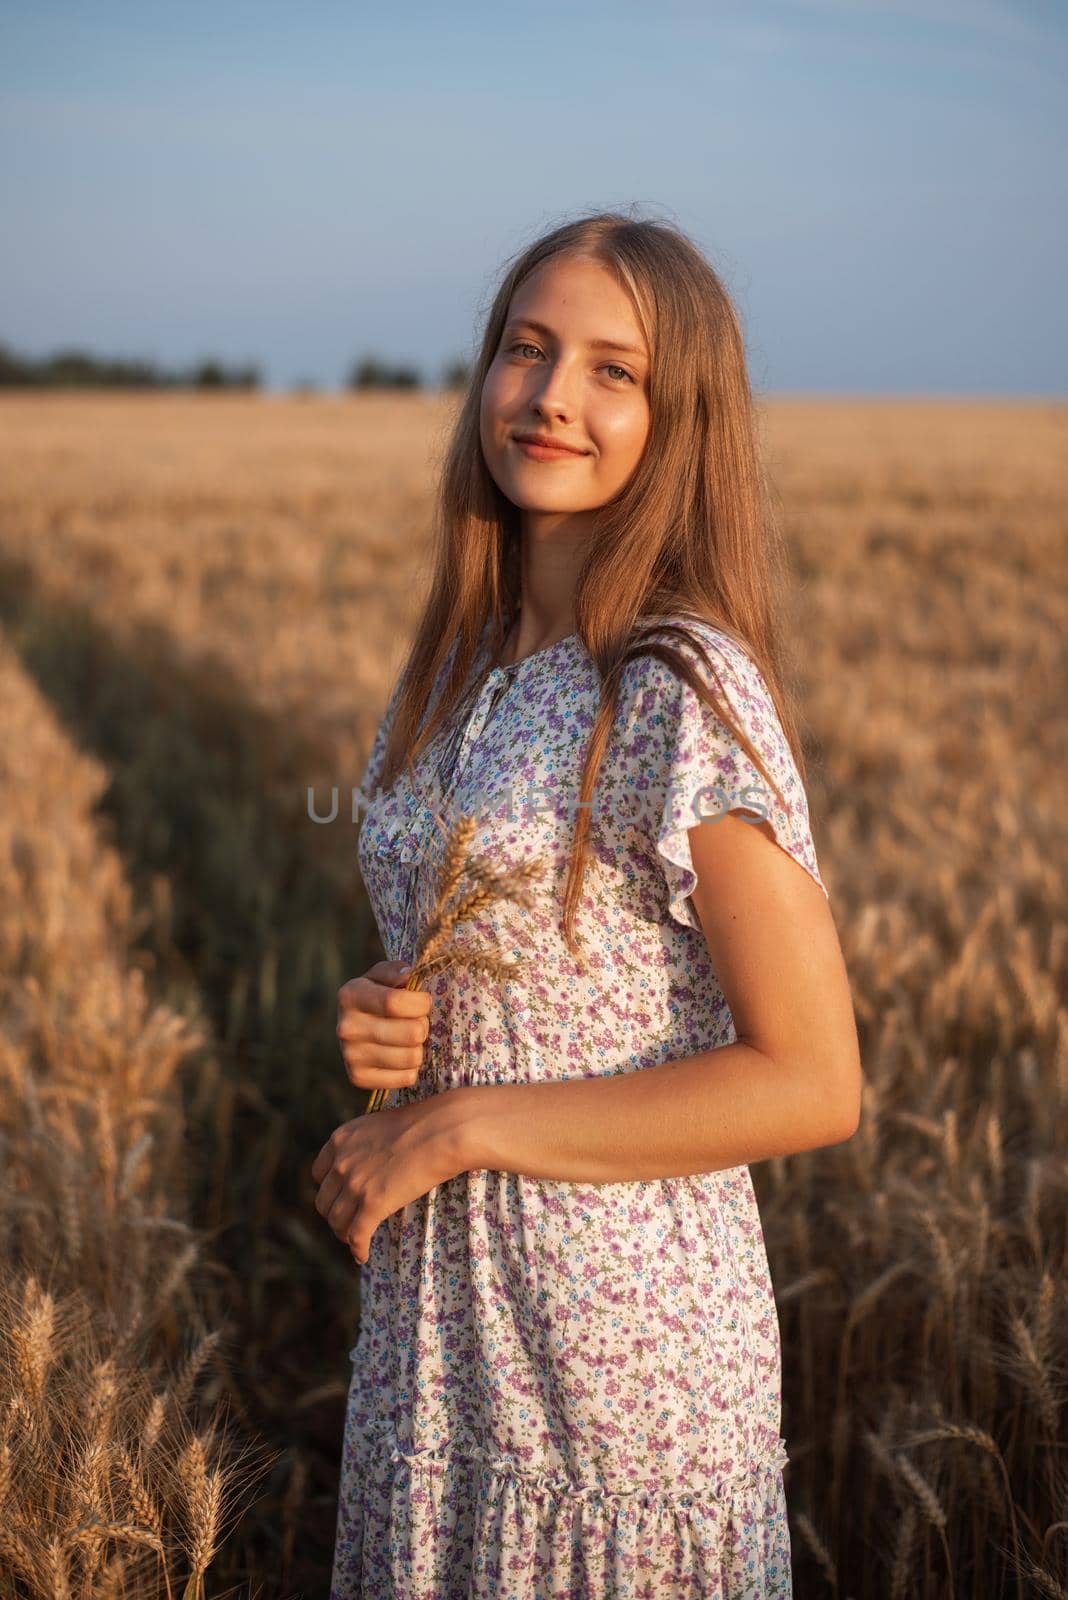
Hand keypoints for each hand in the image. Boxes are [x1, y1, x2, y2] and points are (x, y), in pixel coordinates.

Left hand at [310, 1093, 462, 1263]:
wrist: (440, 1131)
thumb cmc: (420, 1125)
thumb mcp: (377, 1127)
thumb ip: (362, 1146)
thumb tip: (366, 1166)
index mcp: (340, 1140)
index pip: (319, 1175)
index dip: (330, 1190)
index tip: (340, 1199)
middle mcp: (341, 1162)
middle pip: (324, 1202)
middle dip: (336, 1215)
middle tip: (349, 1223)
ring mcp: (354, 1184)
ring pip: (337, 1222)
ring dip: (346, 1234)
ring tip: (356, 1240)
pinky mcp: (372, 1204)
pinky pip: (357, 1236)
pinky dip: (358, 1249)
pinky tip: (362, 1256)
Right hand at [336, 959, 432, 1092]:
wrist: (356, 1026)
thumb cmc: (378, 995)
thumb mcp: (384, 976)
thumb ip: (396, 971)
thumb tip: (406, 974)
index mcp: (350, 995)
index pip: (396, 1002)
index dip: (421, 1003)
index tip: (424, 1002)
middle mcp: (346, 1027)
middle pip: (410, 1033)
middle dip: (423, 1025)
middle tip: (417, 1022)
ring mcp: (350, 1055)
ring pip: (412, 1057)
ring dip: (419, 1048)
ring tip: (409, 1039)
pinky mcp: (358, 1078)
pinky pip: (406, 1078)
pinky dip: (411, 1069)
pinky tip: (401, 1056)